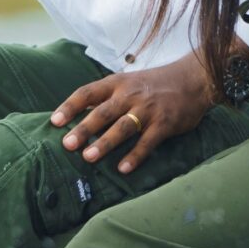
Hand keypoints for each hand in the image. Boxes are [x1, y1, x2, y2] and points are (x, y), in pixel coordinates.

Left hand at [50, 54, 219, 175]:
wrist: (193, 78)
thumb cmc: (154, 83)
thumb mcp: (128, 82)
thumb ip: (106, 98)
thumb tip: (78, 115)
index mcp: (117, 83)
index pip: (87, 92)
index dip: (70, 106)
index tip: (55, 121)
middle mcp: (130, 95)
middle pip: (102, 112)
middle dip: (83, 129)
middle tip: (66, 145)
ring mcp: (148, 109)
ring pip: (123, 127)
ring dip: (105, 143)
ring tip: (88, 157)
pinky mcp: (165, 124)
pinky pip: (147, 142)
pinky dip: (135, 156)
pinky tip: (123, 169)